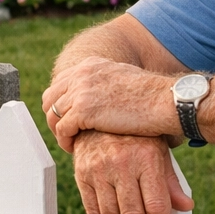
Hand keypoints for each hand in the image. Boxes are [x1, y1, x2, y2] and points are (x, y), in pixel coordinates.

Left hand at [44, 56, 177, 152]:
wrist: (164, 102)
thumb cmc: (151, 96)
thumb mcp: (122, 79)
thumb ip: (105, 83)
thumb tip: (98, 97)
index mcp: (91, 65)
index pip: (60, 84)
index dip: (60, 104)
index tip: (67, 119)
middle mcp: (82, 74)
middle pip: (50, 98)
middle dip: (54, 117)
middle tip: (65, 133)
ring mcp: (81, 91)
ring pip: (53, 115)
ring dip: (59, 131)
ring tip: (70, 143)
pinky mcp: (84, 110)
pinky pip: (62, 129)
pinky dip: (65, 141)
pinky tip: (74, 148)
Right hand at [73, 131, 192, 213]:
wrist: (99, 116)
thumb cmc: (135, 136)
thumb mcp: (159, 151)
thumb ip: (170, 181)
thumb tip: (185, 207)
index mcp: (146, 158)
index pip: (155, 205)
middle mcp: (121, 164)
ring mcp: (99, 169)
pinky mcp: (82, 175)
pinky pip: (93, 210)